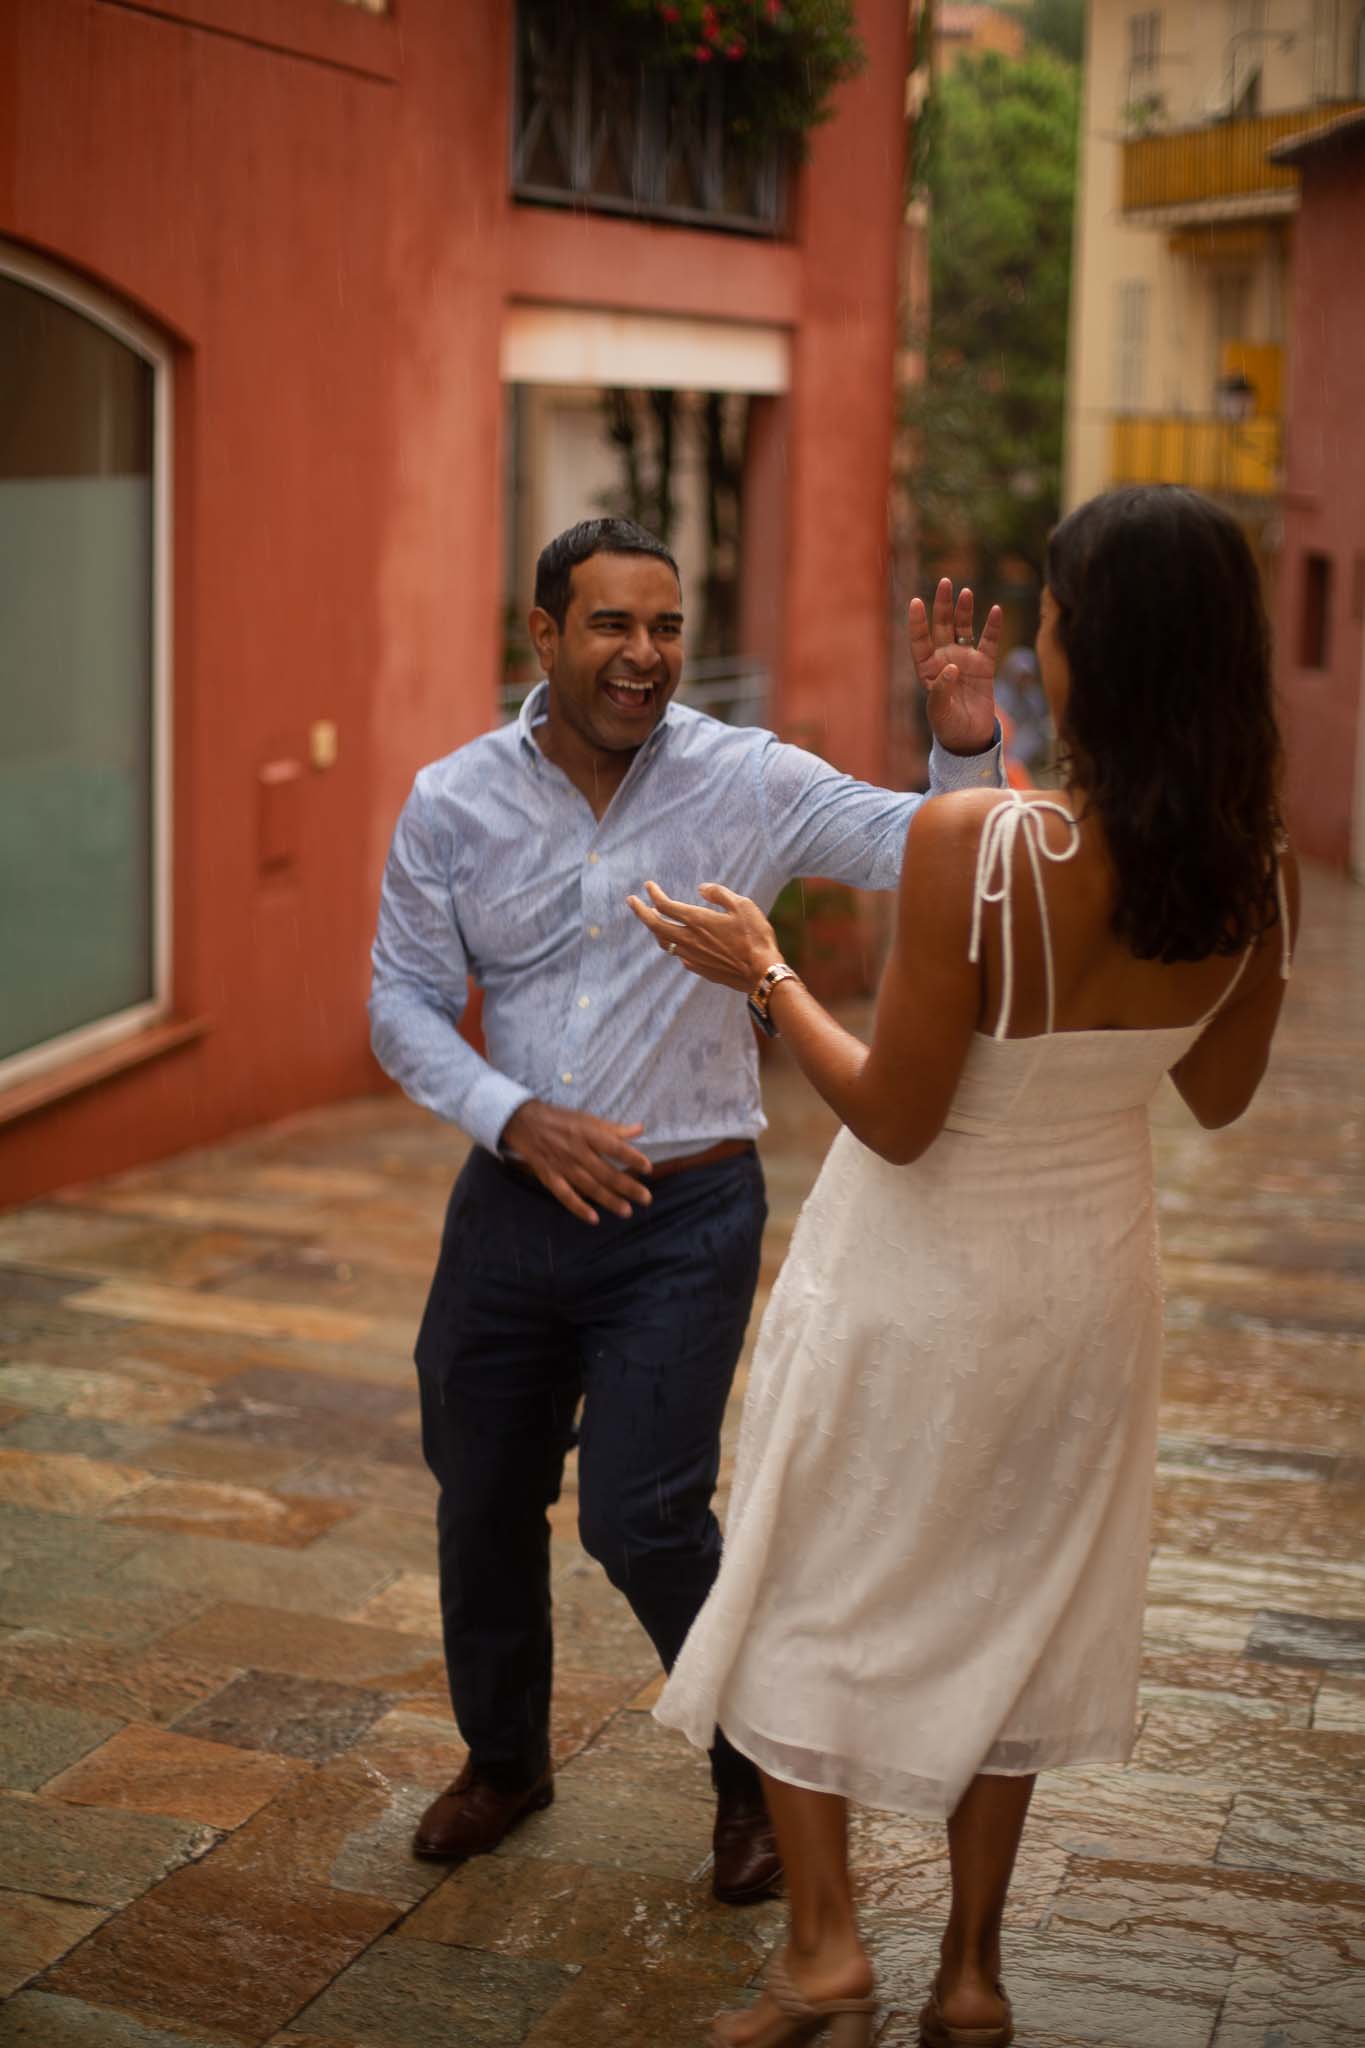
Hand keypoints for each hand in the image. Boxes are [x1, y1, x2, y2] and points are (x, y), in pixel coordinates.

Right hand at [500, 1100, 651, 1224]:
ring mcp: (562, 1165)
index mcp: (588, 1133)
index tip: (648, 1168)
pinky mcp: (549, 1176)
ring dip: (608, 1200)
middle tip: (646, 1199)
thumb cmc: (561, 1119)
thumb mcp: (587, 1118)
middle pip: (605, 1172)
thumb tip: (640, 1129)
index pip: (614, 1147)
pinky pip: (564, 1194)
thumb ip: (614, 1128)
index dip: (631, 1157)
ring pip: (589, 1186)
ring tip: (626, 1211)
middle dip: (627, 1186)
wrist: (524, 1121)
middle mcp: (577, 1151)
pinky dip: (578, 1207)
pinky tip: (593, 1218)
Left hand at [627, 880, 779, 993]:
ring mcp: (692, 957)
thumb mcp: (743, 906)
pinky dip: (674, 945)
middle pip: (655, 925)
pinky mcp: (700, 969)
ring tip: (653, 920)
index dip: (654, 894)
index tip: (648, 886)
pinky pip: (679, 956)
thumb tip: (701, 888)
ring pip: (664, 942)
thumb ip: (719, 894)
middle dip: (640, 911)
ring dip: (655, 929)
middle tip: (631, 901)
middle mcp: (689, 939)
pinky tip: (679, 943)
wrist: (762, 974)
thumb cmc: (755, 937)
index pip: (665, 906)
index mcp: (698, 920)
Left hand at [909, 578, 1000, 755]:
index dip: (918, 622)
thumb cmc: (948, 726)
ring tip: (966, 592)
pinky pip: (989, 642)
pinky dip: (992, 627)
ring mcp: (965, 660)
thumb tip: (950, 667)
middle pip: (942, 627)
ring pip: (963, 629)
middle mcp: (944, 659)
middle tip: (945, 582)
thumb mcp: (940, 711)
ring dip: (964, 611)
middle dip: (943, 606)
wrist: (969, 738)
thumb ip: (942, 689)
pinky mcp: (984, 666)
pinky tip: (996, 611)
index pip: (920, 641)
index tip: (917, 601)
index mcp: (927, 670)